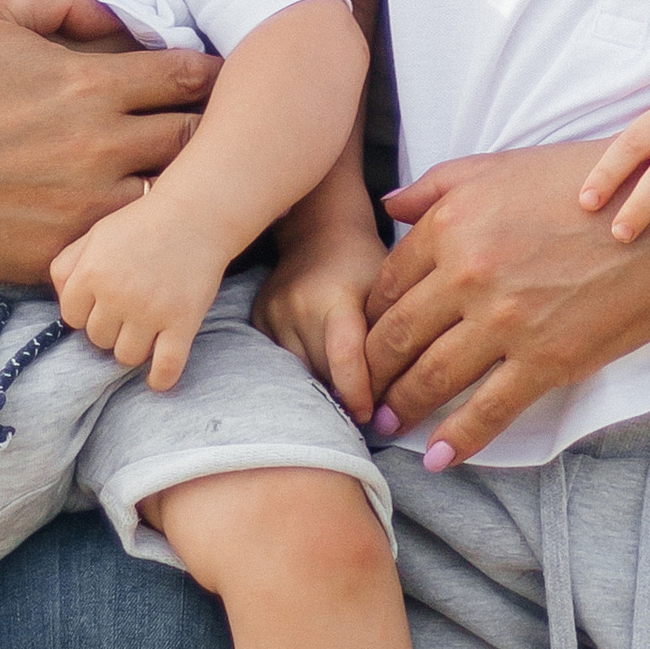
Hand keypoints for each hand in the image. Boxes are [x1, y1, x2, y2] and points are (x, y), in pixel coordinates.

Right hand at [0, 0, 218, 300]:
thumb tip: (110, 1)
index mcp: (92, 85)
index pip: (191, 77)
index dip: (208, 75)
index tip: (207, 78)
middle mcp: (102, 147)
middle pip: (198, 139)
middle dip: (208, 130)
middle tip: (209, 127)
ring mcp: (87, 207)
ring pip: (172, 198)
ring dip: (180, 186)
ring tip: (180, 178)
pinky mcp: (65, 251)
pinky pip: (126, 245)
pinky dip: (137, 233)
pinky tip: (134, 222)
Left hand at [50, 189, 228, 389]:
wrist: (196, 214)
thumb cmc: (142, 224)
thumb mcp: (95, 235)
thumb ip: (67, 266)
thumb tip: (62, 302)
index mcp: (92, 273)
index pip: (72, 318)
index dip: (85, 312)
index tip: (102, 303)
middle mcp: (117, 295)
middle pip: (98, 339)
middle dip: (110, 328)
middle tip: (128, 311)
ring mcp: (151, 311)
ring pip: (126, 356)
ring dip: (133, 348)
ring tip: (145, 331)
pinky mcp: (183, 321)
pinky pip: (166, 367)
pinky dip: (160, 378)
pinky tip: (157, 377)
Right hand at [256, 218, 389, 418]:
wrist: (319, 232)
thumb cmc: (363, 265)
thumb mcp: (386, 293)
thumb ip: (389, 337)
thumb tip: (392, 396)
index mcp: (336, 297)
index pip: (345, 356)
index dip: (357, 393)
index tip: (370, 416)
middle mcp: (298, 306)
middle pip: (323, 372)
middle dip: (344, 392)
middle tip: (366, 406)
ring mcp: (273, 313)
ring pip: (300, 372)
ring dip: (322, 383)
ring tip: (342, 384)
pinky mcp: (257, 319)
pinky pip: (281, 362)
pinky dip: (302, 370)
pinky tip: (318, 364)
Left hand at [361, 143, 649, 465]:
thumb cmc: (584, 187)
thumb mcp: (504, 166)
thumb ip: (439, 186)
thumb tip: (388, 204)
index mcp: (453, 224)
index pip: (387, 284)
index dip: (368, 320)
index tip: (362, 341)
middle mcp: (469, 273)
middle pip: (397, 336)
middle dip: (370, 373)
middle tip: (357, 395)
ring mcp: (506, 321)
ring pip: (432, 377)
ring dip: (400, 409)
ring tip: (384, 426)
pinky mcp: (545, 359)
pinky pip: (488, 409)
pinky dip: (457, 439)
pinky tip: (438, 457)